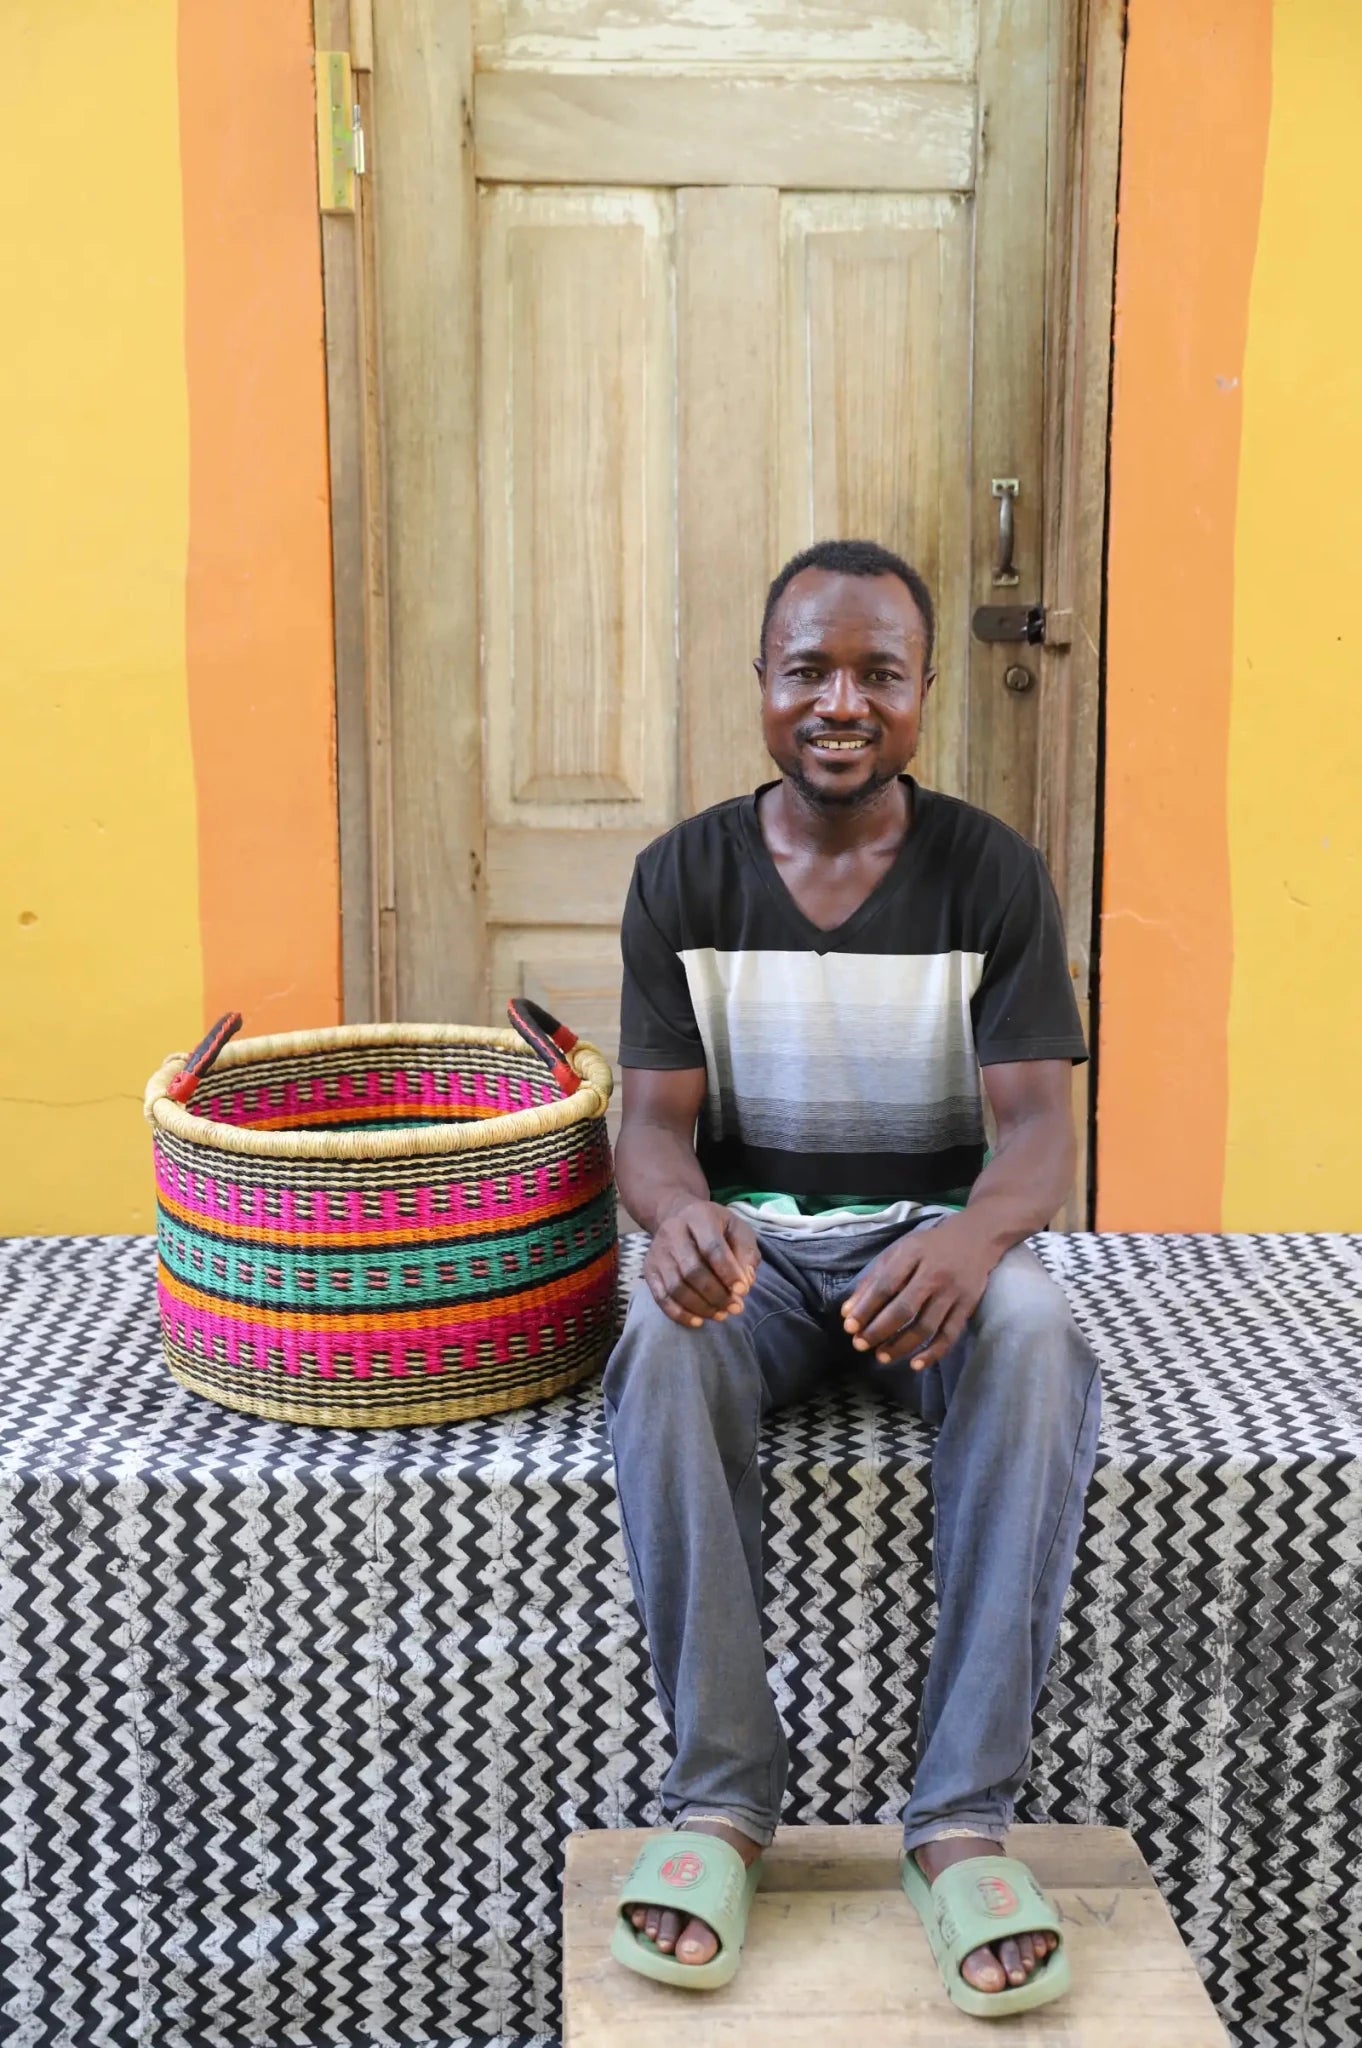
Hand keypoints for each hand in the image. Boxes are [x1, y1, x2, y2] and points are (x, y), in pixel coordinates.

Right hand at [643, 1201, 760, 1328]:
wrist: (678, 1216)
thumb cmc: (715, 1227)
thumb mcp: (737, 1229)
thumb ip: (746, 1254)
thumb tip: (745, 1283)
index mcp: (699, 1217)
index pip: (712, 1248)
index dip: (728, 1273)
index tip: (743, 1291)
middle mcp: (673, 1232)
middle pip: (692, 1271)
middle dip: (716, 1294)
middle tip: (735, 1308)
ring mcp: (658, 1252)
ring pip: (676, 1287)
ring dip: (701, 1307)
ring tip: (721, 1315)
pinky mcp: (649, 1270)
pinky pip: (661, 1297)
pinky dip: (679, 1314)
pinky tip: (698, 1322)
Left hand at [841, 1216, 997, 1370]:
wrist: (976, 1238)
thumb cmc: (929, 1247)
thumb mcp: (899, 1251)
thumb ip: (873, 1279)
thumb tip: (848, 1312)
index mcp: (912, 1254)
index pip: (885, 1285)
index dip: (866, 1308)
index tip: (849, 1327)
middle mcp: (934, 1273)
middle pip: (904, 1309)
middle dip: (879, 1330)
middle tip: (860, 1345)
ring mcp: (953, 1292)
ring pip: (926, 1326)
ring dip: (901, 1345)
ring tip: (882, 1356)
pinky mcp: (968, 1306)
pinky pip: (950, 1335)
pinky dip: (933, 1353)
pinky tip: (915, 1365)